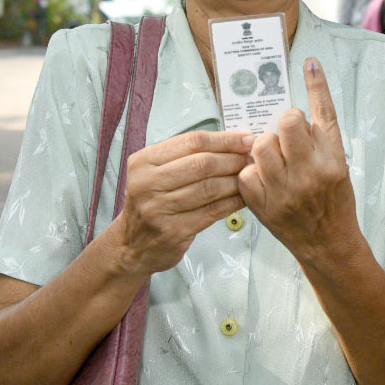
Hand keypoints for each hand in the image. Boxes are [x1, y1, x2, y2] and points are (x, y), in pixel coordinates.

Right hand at [115, 131, 250, 276]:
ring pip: (210, 187)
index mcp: (144, 162)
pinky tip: (244, 197)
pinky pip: (213, 211)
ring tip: (251, 177)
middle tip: (251, 159)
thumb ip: (187, 156)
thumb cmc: (151, 204)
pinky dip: (233, 202)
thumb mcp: (156, 172)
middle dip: (233, 159)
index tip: (246, 139)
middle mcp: (148, 183)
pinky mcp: (174, 230)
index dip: (225, 139)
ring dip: (236, 180)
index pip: (192, 142)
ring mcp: (159, 208)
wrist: (132, 245)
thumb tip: (233, 142)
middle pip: (202, 163)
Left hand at [237, 58, 359, 263]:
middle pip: (287, 122)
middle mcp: (311, 173)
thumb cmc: (334, 200)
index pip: (323, 114)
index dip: (316, 86)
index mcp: (333, 160)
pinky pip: (245, 172)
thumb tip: (303, 89)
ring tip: (275, 160)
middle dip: (285, 124)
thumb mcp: (338, 165)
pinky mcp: (263, 205)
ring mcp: (285, 190)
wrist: (328, 244)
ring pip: (260, 144)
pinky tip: (265, 181)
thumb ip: (320, 135)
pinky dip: (252, 173)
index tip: (310, 63)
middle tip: (289, 138)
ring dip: (264, 147)